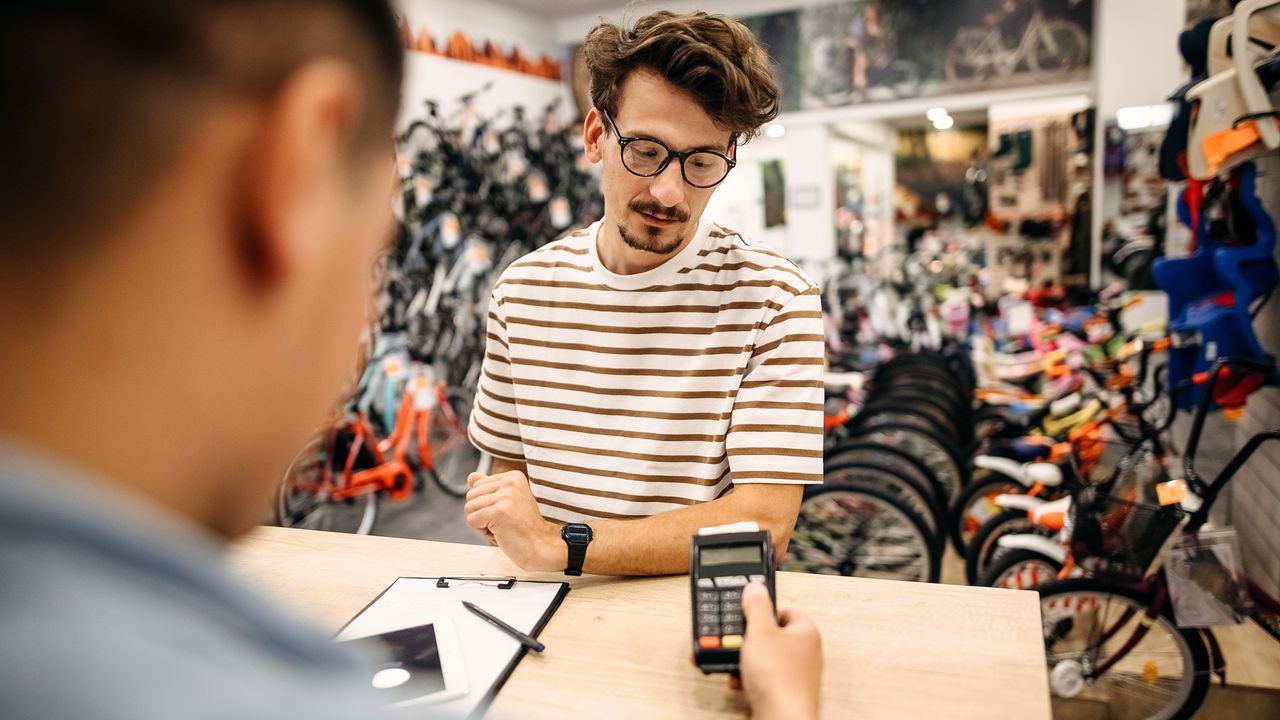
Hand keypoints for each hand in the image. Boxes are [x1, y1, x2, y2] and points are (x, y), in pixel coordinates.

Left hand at [464, 470, 562, 570]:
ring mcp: (506, 496)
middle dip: (481, 513)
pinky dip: (483, 532)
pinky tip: (501, 533)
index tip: (506, 512)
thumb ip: (489, 488)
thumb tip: (471, 476)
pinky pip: (472, 521)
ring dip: (482, 524)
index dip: (486, 504)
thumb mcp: (506, 502)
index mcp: (513, 476)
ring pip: (469, 508)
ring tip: (503, 527)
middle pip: (470, 495)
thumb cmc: (523, 527)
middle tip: (504, 522)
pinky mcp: (499, 512)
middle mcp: (510, 482)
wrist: (541, 546)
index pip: (477, 485)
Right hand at [737, 582, 821, 719]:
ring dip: (744, 659)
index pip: (784, 609)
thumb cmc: (779, 679)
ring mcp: (796, 674)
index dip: (763, 610)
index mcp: (806, 631)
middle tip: (736, 639)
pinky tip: (740, 681)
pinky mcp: (785, 692)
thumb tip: (756, 588)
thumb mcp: (759, 632)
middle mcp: (805, 652)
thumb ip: (756, 606)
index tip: (746, 611)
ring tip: (735, 662)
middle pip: (770, 634)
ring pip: (763, 658)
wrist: (782, 719)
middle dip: (748, 639)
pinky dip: (748, 677)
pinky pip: (762, 678)